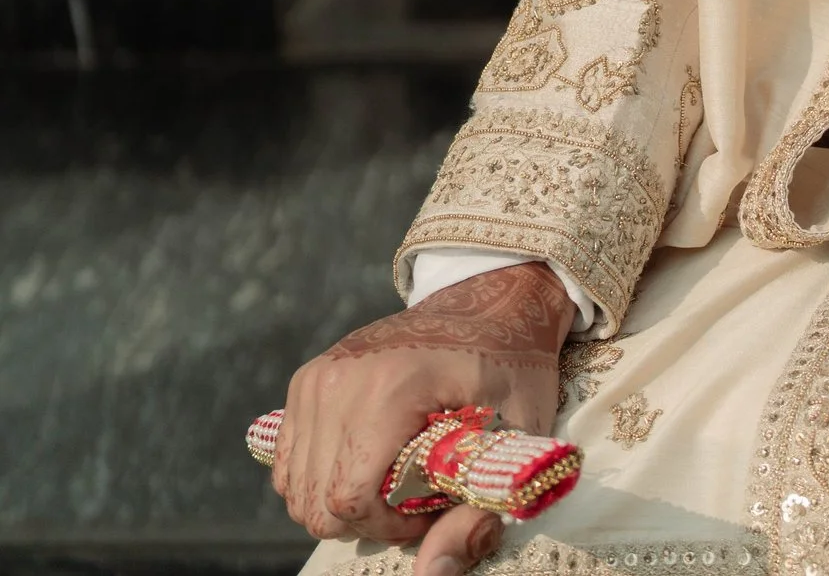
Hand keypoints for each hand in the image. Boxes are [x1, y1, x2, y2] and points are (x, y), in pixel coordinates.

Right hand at [264, 262, 571, 572]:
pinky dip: (320, 481)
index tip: (429, 514)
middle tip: (414, 502)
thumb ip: (478, 509)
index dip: (388, 528)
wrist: (488, 300)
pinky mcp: (307, 380)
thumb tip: (432, 575)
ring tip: (394, 483)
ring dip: (340, 504)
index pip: (349, 498)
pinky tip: (365, 466)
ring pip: (295, 489)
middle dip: (366, 522)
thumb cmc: (511, 365)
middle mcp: (340, 378)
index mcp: (390, 388)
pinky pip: (289, 462)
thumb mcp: (517, 432)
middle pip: (317, 502)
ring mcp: (317, 376)